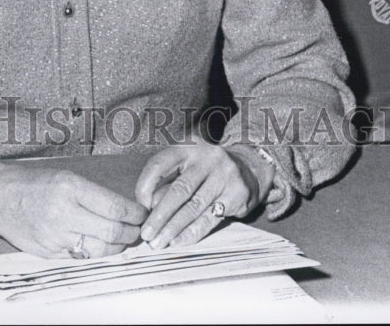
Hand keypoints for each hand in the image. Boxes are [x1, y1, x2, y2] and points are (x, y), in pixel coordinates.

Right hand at [0, 154, 147, 258]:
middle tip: (138, 230)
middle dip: (131, 234)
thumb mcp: (65, 177)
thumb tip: (123, 211)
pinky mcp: (49, 253)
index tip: (142, 214)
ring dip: (117, 247)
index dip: (135, 214)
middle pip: (111, 232)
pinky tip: (102, 248)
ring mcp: (56, 237)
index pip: (114, 207)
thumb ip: (92, 194)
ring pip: (99, 250)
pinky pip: (81, 258)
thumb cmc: (33, 183)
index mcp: (70, 188)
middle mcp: (64, 213)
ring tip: (123, 240)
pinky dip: (96, 255)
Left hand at [134, 142, 273, 248]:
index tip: (140, 207)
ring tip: (159, 243)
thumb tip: (148, 209)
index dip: (146, 185)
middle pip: (178, 189)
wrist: (249, 169)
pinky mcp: (236, 194)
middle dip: (159, 215)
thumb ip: (167, 183)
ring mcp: (224, 175)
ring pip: (193, 207)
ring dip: (173, 228)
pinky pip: (209, 218)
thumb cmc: (206, 171)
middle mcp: (206, 157)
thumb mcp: (186, 167)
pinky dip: (191, 233)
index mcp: (187, 146)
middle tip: (146, 234)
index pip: (160, 163)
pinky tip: (179, 241)